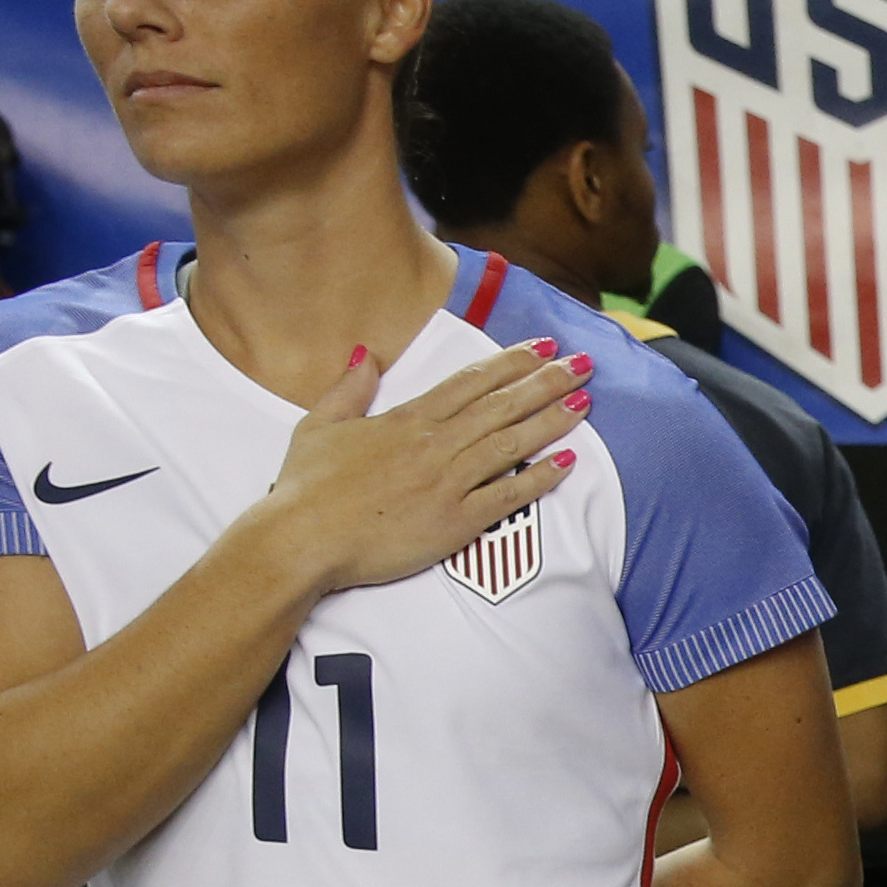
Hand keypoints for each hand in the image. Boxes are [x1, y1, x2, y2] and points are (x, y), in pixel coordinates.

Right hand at [263, 338, 586, 598]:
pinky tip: (567, 462)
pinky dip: (539, 478)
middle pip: (500, 405)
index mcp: (405, 420)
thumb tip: (364, 353)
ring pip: (510, 443)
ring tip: (585, 401)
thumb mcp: (318, 426)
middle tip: (582, 363)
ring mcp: (447, 483)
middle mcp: (433, 445)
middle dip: (545, 381)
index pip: (469, 382)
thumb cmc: (305, 488)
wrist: (301, 540)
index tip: (540, 346)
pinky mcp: (456, 522)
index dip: (509, 362)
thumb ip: (348, 389)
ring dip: (552, 420)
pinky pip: (507, 495)